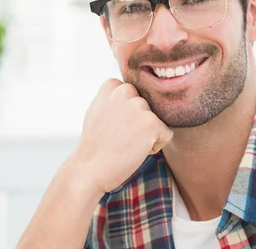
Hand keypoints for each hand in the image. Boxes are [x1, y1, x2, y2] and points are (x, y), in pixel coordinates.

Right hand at [69, 79, 172, 193]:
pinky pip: (166, 135)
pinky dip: (154, 147)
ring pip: (156, 122)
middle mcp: (125, 90)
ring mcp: (139, 105)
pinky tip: (133, 151)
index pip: (136, 97)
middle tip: (118, 137)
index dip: (127, 116)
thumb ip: (116, 97)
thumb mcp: (100, 110)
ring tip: (124, 144)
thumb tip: (130, 90)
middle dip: (138, 124)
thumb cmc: (94, 145)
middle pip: (147, 109)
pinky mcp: (151, 122)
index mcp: (112, 84)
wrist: (89, 170)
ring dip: (145, 135)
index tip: (110, 127)